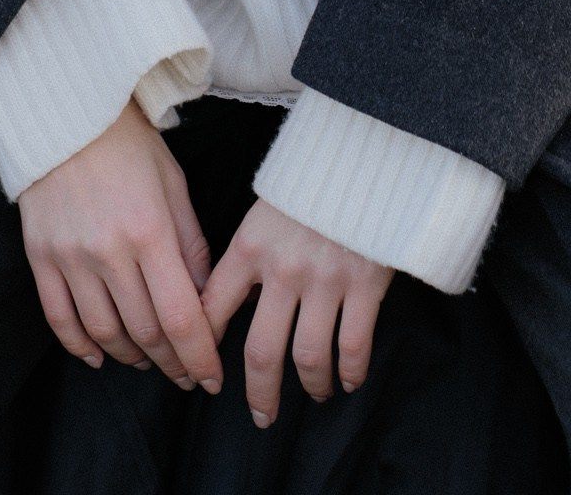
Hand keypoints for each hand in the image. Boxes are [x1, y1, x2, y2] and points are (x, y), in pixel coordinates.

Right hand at [17, 102, 223, 391]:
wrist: (67, 111)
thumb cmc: (129, 144)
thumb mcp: (174, 185)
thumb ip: (191, 246)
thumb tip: (206, 300)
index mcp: (150, 231)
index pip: (181, 317)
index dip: (199, 357)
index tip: (211, 379)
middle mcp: (108, 251)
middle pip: (145, 332)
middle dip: (171, 363)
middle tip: (186, 374)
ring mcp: (70, 256)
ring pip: (104, 333)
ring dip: (131, 357)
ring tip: (148, 361)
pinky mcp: (40, 256)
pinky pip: (60, 319)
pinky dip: (80, 346)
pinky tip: (98, 355)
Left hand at [203, 199, 393, 426]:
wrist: (366, 155)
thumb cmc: (311, 181)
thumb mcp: (265, 209)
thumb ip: (250, 254)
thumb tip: (236, 301)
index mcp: (250, 247)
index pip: (214, 308)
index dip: (205, 348)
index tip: (204, 374)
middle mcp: (283, 269)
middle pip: (261, 351)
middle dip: (259, 393)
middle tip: (261, 416)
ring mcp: (325, 279)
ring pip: (307, 356)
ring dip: (310, 385)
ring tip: (314, 395)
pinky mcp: (365, 284)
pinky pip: (352, 346)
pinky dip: (350, 371)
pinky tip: (348, 380)